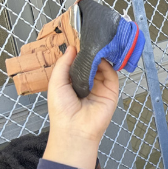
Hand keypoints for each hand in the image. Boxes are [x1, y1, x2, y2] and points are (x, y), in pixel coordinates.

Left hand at [43, 47, 118, 168]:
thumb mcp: (56, 82)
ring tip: (96, 47)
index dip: (79, 52)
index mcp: (73, 82)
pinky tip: (101, 59)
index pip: (78, 63)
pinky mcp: (111, 91)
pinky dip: (108, 65)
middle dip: (91, 52)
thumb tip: (72, 47)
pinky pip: (112, 74)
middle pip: (92, 63)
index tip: (79, 39)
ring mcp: (101, 87)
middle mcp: (88, 83)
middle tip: (90, 40)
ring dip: (99, 57)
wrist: (75, 129)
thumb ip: (63, 64)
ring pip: (103, 66)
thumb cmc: (61, 109)